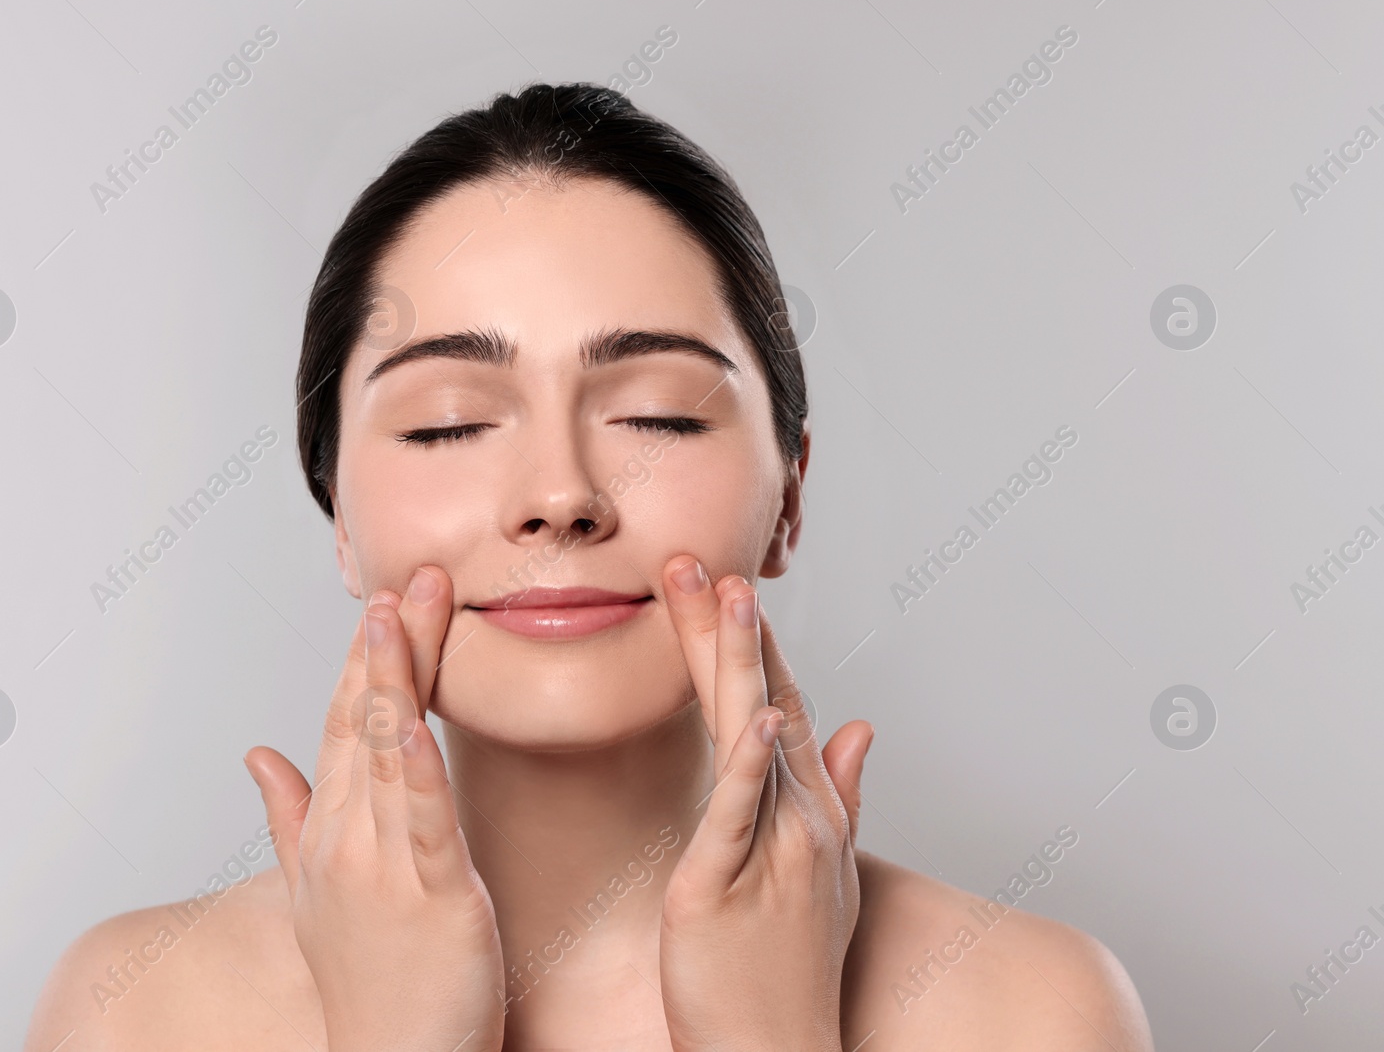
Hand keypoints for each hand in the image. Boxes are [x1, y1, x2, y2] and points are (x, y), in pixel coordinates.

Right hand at [244, 566, 505, 1051]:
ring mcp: (386, 868)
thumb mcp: (315, 887)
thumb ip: (288, 815)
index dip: (361, 661)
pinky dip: (419, 771)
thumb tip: (257, 753)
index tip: (383, 600)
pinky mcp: (437, 898)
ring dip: (398, 679)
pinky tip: (417, 723)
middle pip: (364, 723)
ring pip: (389, 755)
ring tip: (407, 613)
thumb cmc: (365, 978)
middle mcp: (349, 839)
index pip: (341, 726)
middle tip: (411, 575)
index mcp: (329, 831)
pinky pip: (426, 824)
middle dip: (388, 646)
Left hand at [656, 555, 874, 1051]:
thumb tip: (862, 726)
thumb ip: (841, 794)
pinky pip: (740, 814)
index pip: (778, 704)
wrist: (779, 1051)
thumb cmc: (792, 968)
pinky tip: (755, 710)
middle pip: (764, 701)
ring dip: (740, 660)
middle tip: (697, 557)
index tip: (724, 580)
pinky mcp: (727, 887)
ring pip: (754, 737)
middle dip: (729, 627)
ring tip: (723, 592)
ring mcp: (772, 850)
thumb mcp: (824, 874)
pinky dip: (752, 760)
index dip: (752, 642)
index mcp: (806, 810)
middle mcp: (799, 819)